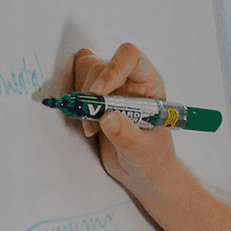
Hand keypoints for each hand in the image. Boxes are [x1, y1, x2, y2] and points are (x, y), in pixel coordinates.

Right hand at [69, 44, 178, 193]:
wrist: (144, 173)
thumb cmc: (154, 158)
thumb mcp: (145, 151)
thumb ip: (128, 136)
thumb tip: (107, 118)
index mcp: (149, 83)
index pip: (130, 57)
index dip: (112, 69)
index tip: (99, 93)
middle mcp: (130, 81)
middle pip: (101, 65)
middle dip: (90, 91)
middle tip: (92, 119)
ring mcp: (111, 89)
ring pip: (85, 72)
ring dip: (82, 98)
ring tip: (92, 127)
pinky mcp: (96, 101)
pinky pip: (78, 87)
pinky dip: (76, 105)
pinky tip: (88, 127)